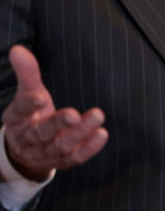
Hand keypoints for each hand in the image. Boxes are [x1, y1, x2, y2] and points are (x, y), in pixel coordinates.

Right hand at [2, 45, 107, 181]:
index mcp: (16, 119)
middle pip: (42, 133)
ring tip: (97, 116)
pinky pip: (75, 157)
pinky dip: (89, 148)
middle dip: (58, 124)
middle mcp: (28, 138)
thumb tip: (18, 49)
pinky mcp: (62, 161)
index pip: (20, 111)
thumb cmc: (31, 115)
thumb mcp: (28, 93)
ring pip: (61, 145)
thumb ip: (28, 73)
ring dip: (79, 133)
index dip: (29, 105)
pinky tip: (101, 134)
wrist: (26, 150)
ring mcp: (45, 152)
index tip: (40, 97)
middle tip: (74, 114)